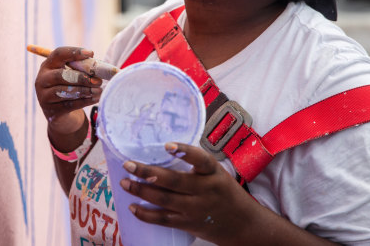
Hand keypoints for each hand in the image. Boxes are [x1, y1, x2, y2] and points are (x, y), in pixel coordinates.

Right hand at [34, 46, 102, 136]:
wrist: (62, 114)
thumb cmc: (71, 88)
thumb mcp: (73, 75)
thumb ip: (83, 69)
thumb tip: (100, 67)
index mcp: (47, 65)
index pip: (59, 54)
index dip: (74, 52)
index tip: (91, 53)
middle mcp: (42, 79)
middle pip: (60, 75)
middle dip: (81, 77)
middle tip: (98, 80)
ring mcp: (44, 96)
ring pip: (65, 91)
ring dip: (85, 90)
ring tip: (99, 91)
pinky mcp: (51, 111)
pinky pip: (69, 105)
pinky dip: (84, 101)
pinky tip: (95, 98)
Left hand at [118, 142, 256, 244]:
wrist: (244, 224)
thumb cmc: (225, 192)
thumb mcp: (217, 173)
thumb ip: (196, 164)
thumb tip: (162, 147)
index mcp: (213, 173)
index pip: (201, 159)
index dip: (185, 152)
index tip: (168, 145)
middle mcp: (205, 190)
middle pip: (174, 181)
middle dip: (147, 172)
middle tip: (128, 164)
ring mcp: (197, 209)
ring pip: (164, 200)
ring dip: (141, 190)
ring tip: (125, 183)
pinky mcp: (189, 224)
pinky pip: (164, 219)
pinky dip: (146, 214)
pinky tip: (132, 206)